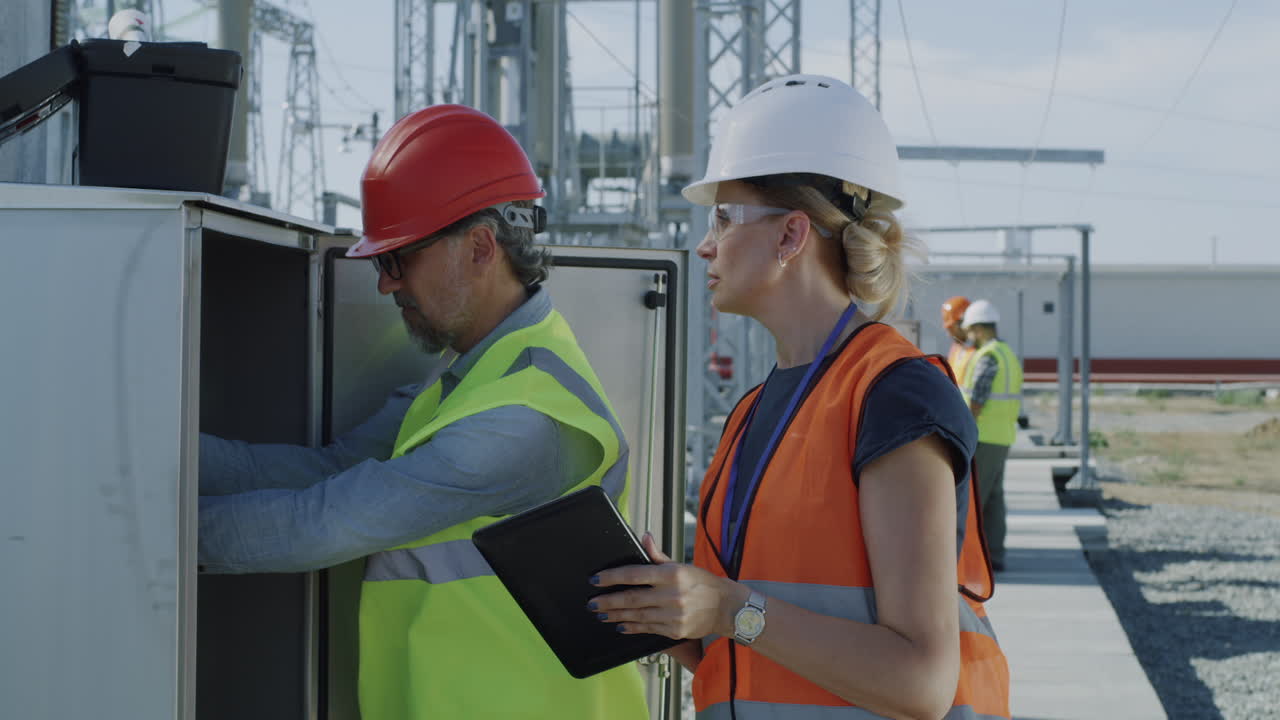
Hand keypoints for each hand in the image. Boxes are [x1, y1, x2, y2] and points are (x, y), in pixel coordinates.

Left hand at [589, 532, 748, 639]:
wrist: (726, 607)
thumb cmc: (702, 583)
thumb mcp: (681, 565)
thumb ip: (658, 555)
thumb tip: (644, 537)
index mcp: (671, 574)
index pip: (634, 574)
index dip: (612, 577)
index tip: (596, 579)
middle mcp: (671, 595)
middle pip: (631, 598)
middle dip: (608, 601)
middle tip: (592, 603)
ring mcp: (673, 615)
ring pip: (637, 616)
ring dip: (616, 616)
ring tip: (602, 614)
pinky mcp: (675, 630)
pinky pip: (648, 629)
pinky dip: (632, 627)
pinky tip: (621, 625)